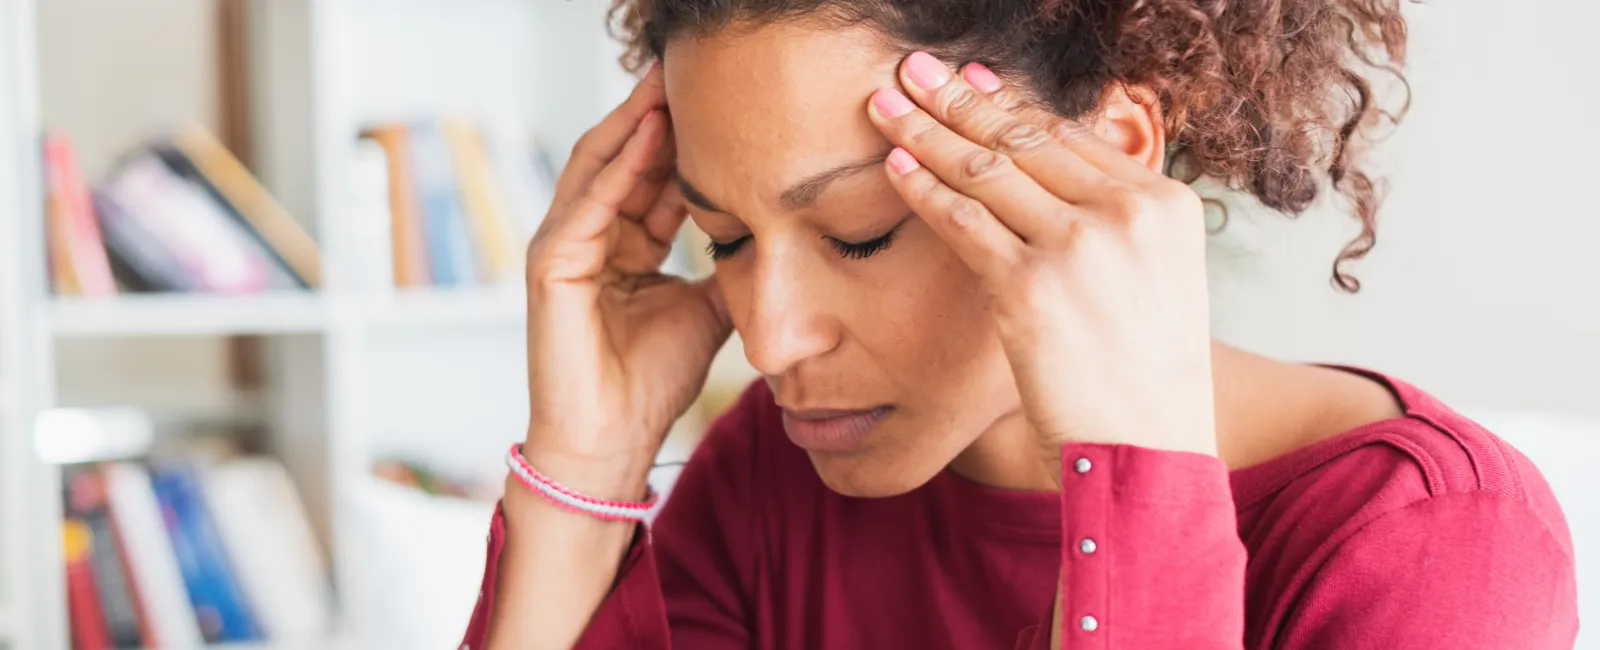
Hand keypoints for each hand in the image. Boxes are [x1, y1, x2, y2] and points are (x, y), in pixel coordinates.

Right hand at [523, 66, 732, 495]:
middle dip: (657, 111)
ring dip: (635, 120)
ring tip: (669, 81)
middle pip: (623, 156)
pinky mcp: (550, 266)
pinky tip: (649, 129)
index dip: (686, 137)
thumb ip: (727, 264)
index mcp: (623, 244)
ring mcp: (564, 247)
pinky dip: (618, 164)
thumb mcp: (708, 307)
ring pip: (600, 166)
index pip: (652, 174)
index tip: (725, 100)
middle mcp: (589, 236)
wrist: (613, 441)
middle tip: (691, 67)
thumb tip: (773, 231)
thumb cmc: (653, 381)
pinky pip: (588, 202)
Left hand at [866, 52, 1217, 482]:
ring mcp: (1078, 246)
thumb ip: (1117, 229)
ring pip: (986, 170)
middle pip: (1024, 138)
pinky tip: (894, 167)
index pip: (1071, 135)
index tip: (970, 81)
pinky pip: (962, 220)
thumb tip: (1057, 186)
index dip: (1010, 104)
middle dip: (957, 100)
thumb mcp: (1156, 284)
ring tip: (886, 105)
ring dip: (927, 131)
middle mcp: (1127, 212)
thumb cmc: (1145, 380)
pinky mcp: (1030, 285)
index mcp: (1165, 204)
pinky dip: (922, 190)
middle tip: (912, 71)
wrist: (1148, 452)